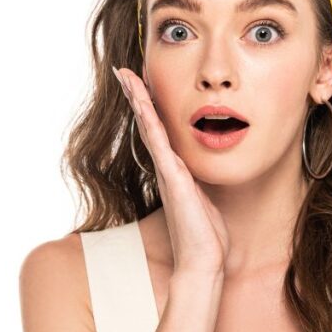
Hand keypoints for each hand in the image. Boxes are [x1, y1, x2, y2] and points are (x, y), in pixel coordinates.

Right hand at [112, 65, 228, 282]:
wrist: (202, 261)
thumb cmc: (206, 235)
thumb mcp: (207, 199)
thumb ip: (203, 182)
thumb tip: (207, 172)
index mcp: (174, 170)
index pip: (158, 131)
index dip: (149, 106)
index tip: (141, 83)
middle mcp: (166, 168)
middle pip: (147, 123)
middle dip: (136, 95)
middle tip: (124, 70)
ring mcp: (168, 172)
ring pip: (149, 128)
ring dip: (138, 101)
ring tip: (127, 77)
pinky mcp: (174, 180)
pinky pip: (160, 144)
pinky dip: (150, 122)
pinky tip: (143, 104)